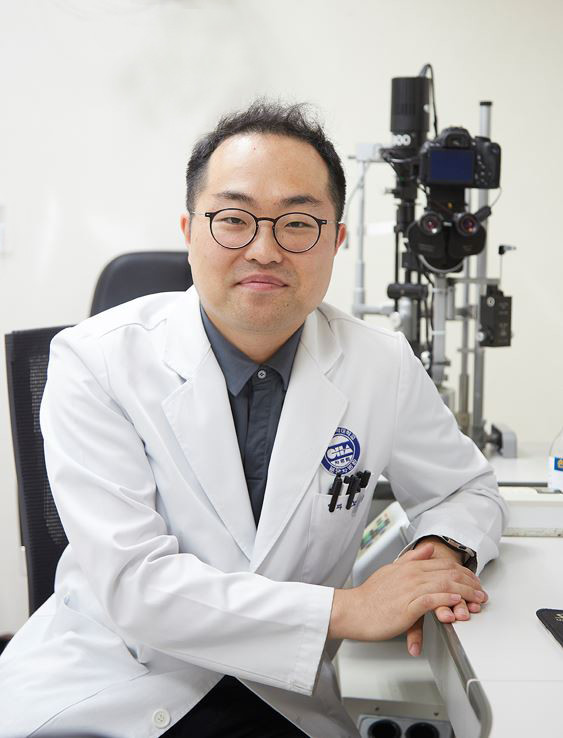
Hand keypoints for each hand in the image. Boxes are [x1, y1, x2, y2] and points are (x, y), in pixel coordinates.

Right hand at [328, 542, 486, 641]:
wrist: (352, 610)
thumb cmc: (369, 597)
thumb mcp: (390, 571)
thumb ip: (410, 559)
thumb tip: (427, 548)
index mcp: (408, 566)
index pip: (442, 564)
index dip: (462, 571)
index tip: (473, 579)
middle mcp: (411, 575)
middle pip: (448, 573)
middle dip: (469, 582)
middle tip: (481, 591)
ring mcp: (410, 589)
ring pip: (444, 586)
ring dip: (465, 593)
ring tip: (477, 599)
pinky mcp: (408, 606)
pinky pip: (433, 600)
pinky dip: (448, 600)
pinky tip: (458, 603)